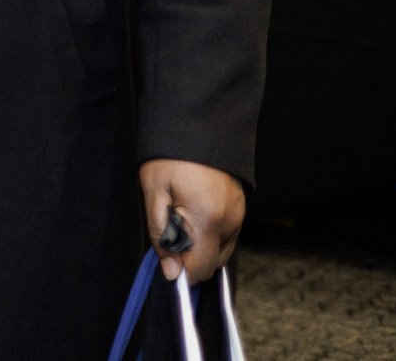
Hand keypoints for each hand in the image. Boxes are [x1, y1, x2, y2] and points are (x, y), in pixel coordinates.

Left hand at [139, 159, 245, 283]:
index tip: (165, 258)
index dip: (181, 271)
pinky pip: (225, 234)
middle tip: (169, 230)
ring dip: (199, 245)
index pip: (201, 269)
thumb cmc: (171, 156)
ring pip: (219, 250)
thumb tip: (171, 272)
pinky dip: (208, 233)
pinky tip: (191, 212)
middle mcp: (231, 223)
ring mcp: (239, 216)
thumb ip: (161, 235)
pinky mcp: (240, 208)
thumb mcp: (154, 193)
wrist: (198, 124)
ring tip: (179, 215)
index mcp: (208, 220)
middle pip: (211, 262)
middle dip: (189, 257)